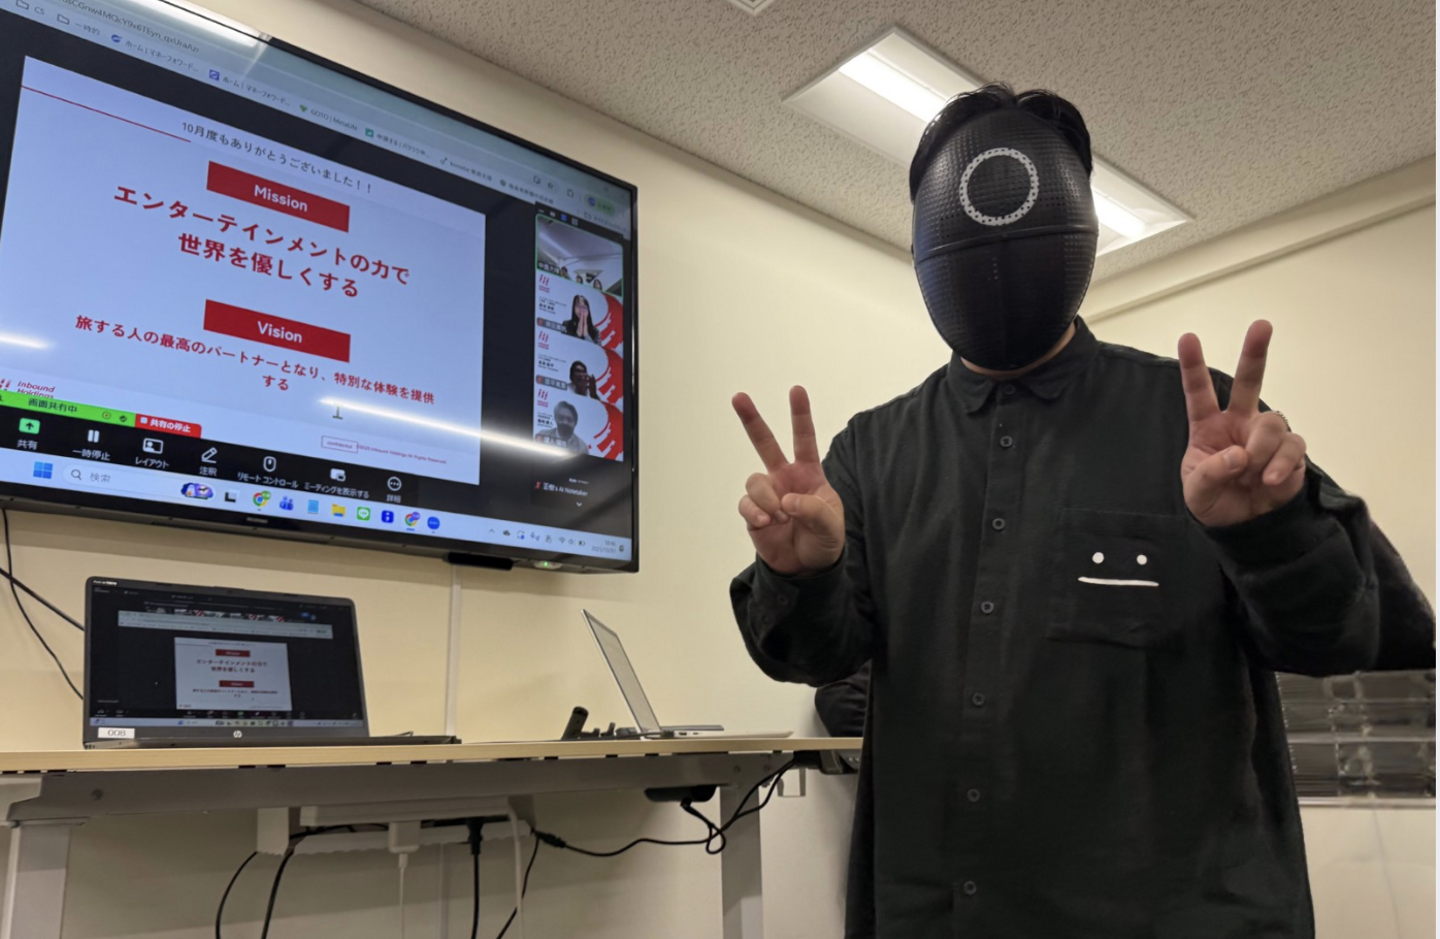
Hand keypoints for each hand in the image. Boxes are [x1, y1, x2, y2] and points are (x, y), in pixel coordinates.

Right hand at [732, 386, 845, 574]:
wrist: (807, 568)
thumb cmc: (824, 539)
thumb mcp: (831, 525)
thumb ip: (813, 509)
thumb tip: (786, 500)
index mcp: (808, 473)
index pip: (804, 439)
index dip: (800, 415)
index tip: (796, 390)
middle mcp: (784, 478)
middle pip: (765, 443)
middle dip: (752, 419)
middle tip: (739, 397)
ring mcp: (767, 494)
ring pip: (754, 479)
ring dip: (766, 498)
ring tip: (778, 517)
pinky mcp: (753, 513)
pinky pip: (746, 504)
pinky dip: (755, 512)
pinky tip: (767, 523)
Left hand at [1179, 320, 1306, 526]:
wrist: (1242, 526)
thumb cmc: (1214, 501)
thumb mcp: (1197, 492)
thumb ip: (1211, 472)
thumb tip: (1239, 455)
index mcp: (1209, 427)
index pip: (1199, 393)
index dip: (1193, 366)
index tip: (1188, 337)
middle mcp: (1240, 424)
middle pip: (1250, 382)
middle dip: (1255, 352)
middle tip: (1262, 325)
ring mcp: (1266, 436)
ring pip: (1273, 422)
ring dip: (1262, 450)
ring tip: (1253, 475)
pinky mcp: (1290, 452)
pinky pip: (1292, 447)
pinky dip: (1281, 464)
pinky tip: (1269, 480)